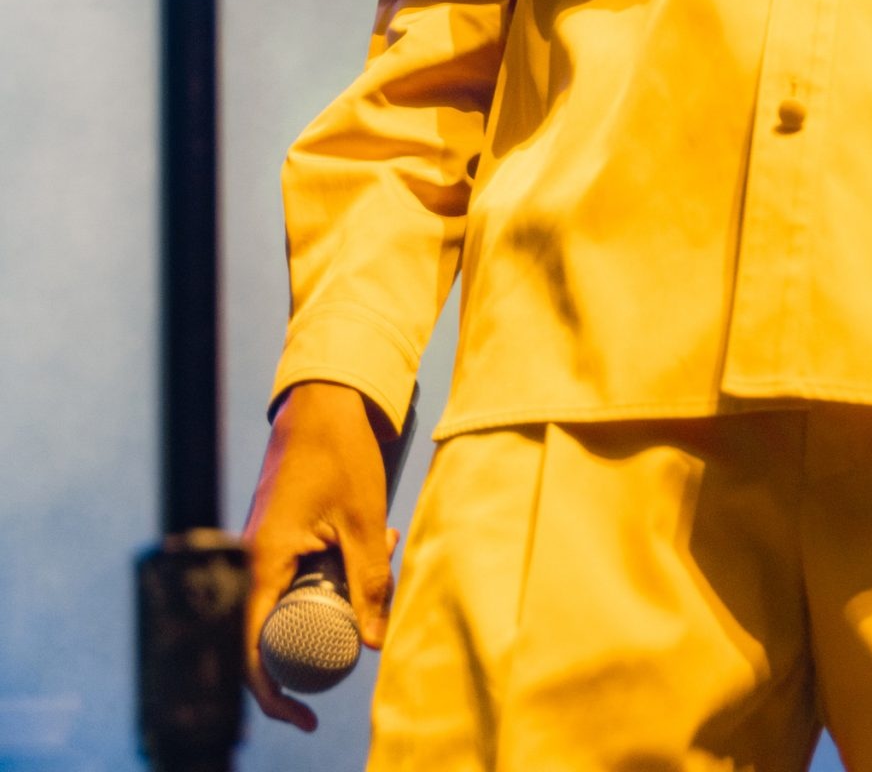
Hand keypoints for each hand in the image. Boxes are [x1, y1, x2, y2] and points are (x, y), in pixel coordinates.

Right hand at [242, 381, 399, 730]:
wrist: (325, 395)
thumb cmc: (340, 450)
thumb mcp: (364, 521)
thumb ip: (369, 582)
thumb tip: (373, 645)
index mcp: (261, 561)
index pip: (248, 651)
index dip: (271, 694)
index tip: (302, 717)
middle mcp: (251, 559)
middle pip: (272, 631)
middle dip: (323, 635)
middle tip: (366, 624)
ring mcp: (262, 546)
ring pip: (292, 598)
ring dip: (336, 594)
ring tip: (381, 552)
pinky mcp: (277, 534)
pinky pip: (297, 571)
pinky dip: (333, 568)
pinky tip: (375, 537)